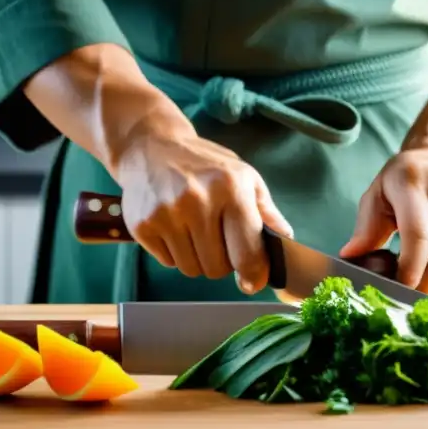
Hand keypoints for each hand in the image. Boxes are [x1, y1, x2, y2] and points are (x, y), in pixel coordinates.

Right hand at [115, 129, 293, 293]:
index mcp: (230, 187)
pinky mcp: (141, 225)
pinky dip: (174, 253)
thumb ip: (266, 211)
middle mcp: (197, 200)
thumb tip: (285, 240)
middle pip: (217, 268)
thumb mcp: (244, 176)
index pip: (246, 252)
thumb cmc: (205, 165)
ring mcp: (165, 214)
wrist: (152, 147)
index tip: (252, 281)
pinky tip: (174, 228)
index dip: (253, 274)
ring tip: (194, 232)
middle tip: (217, 239)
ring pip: (191, 269)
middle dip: (222, 262)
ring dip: (197, 259)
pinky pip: (168, 263)